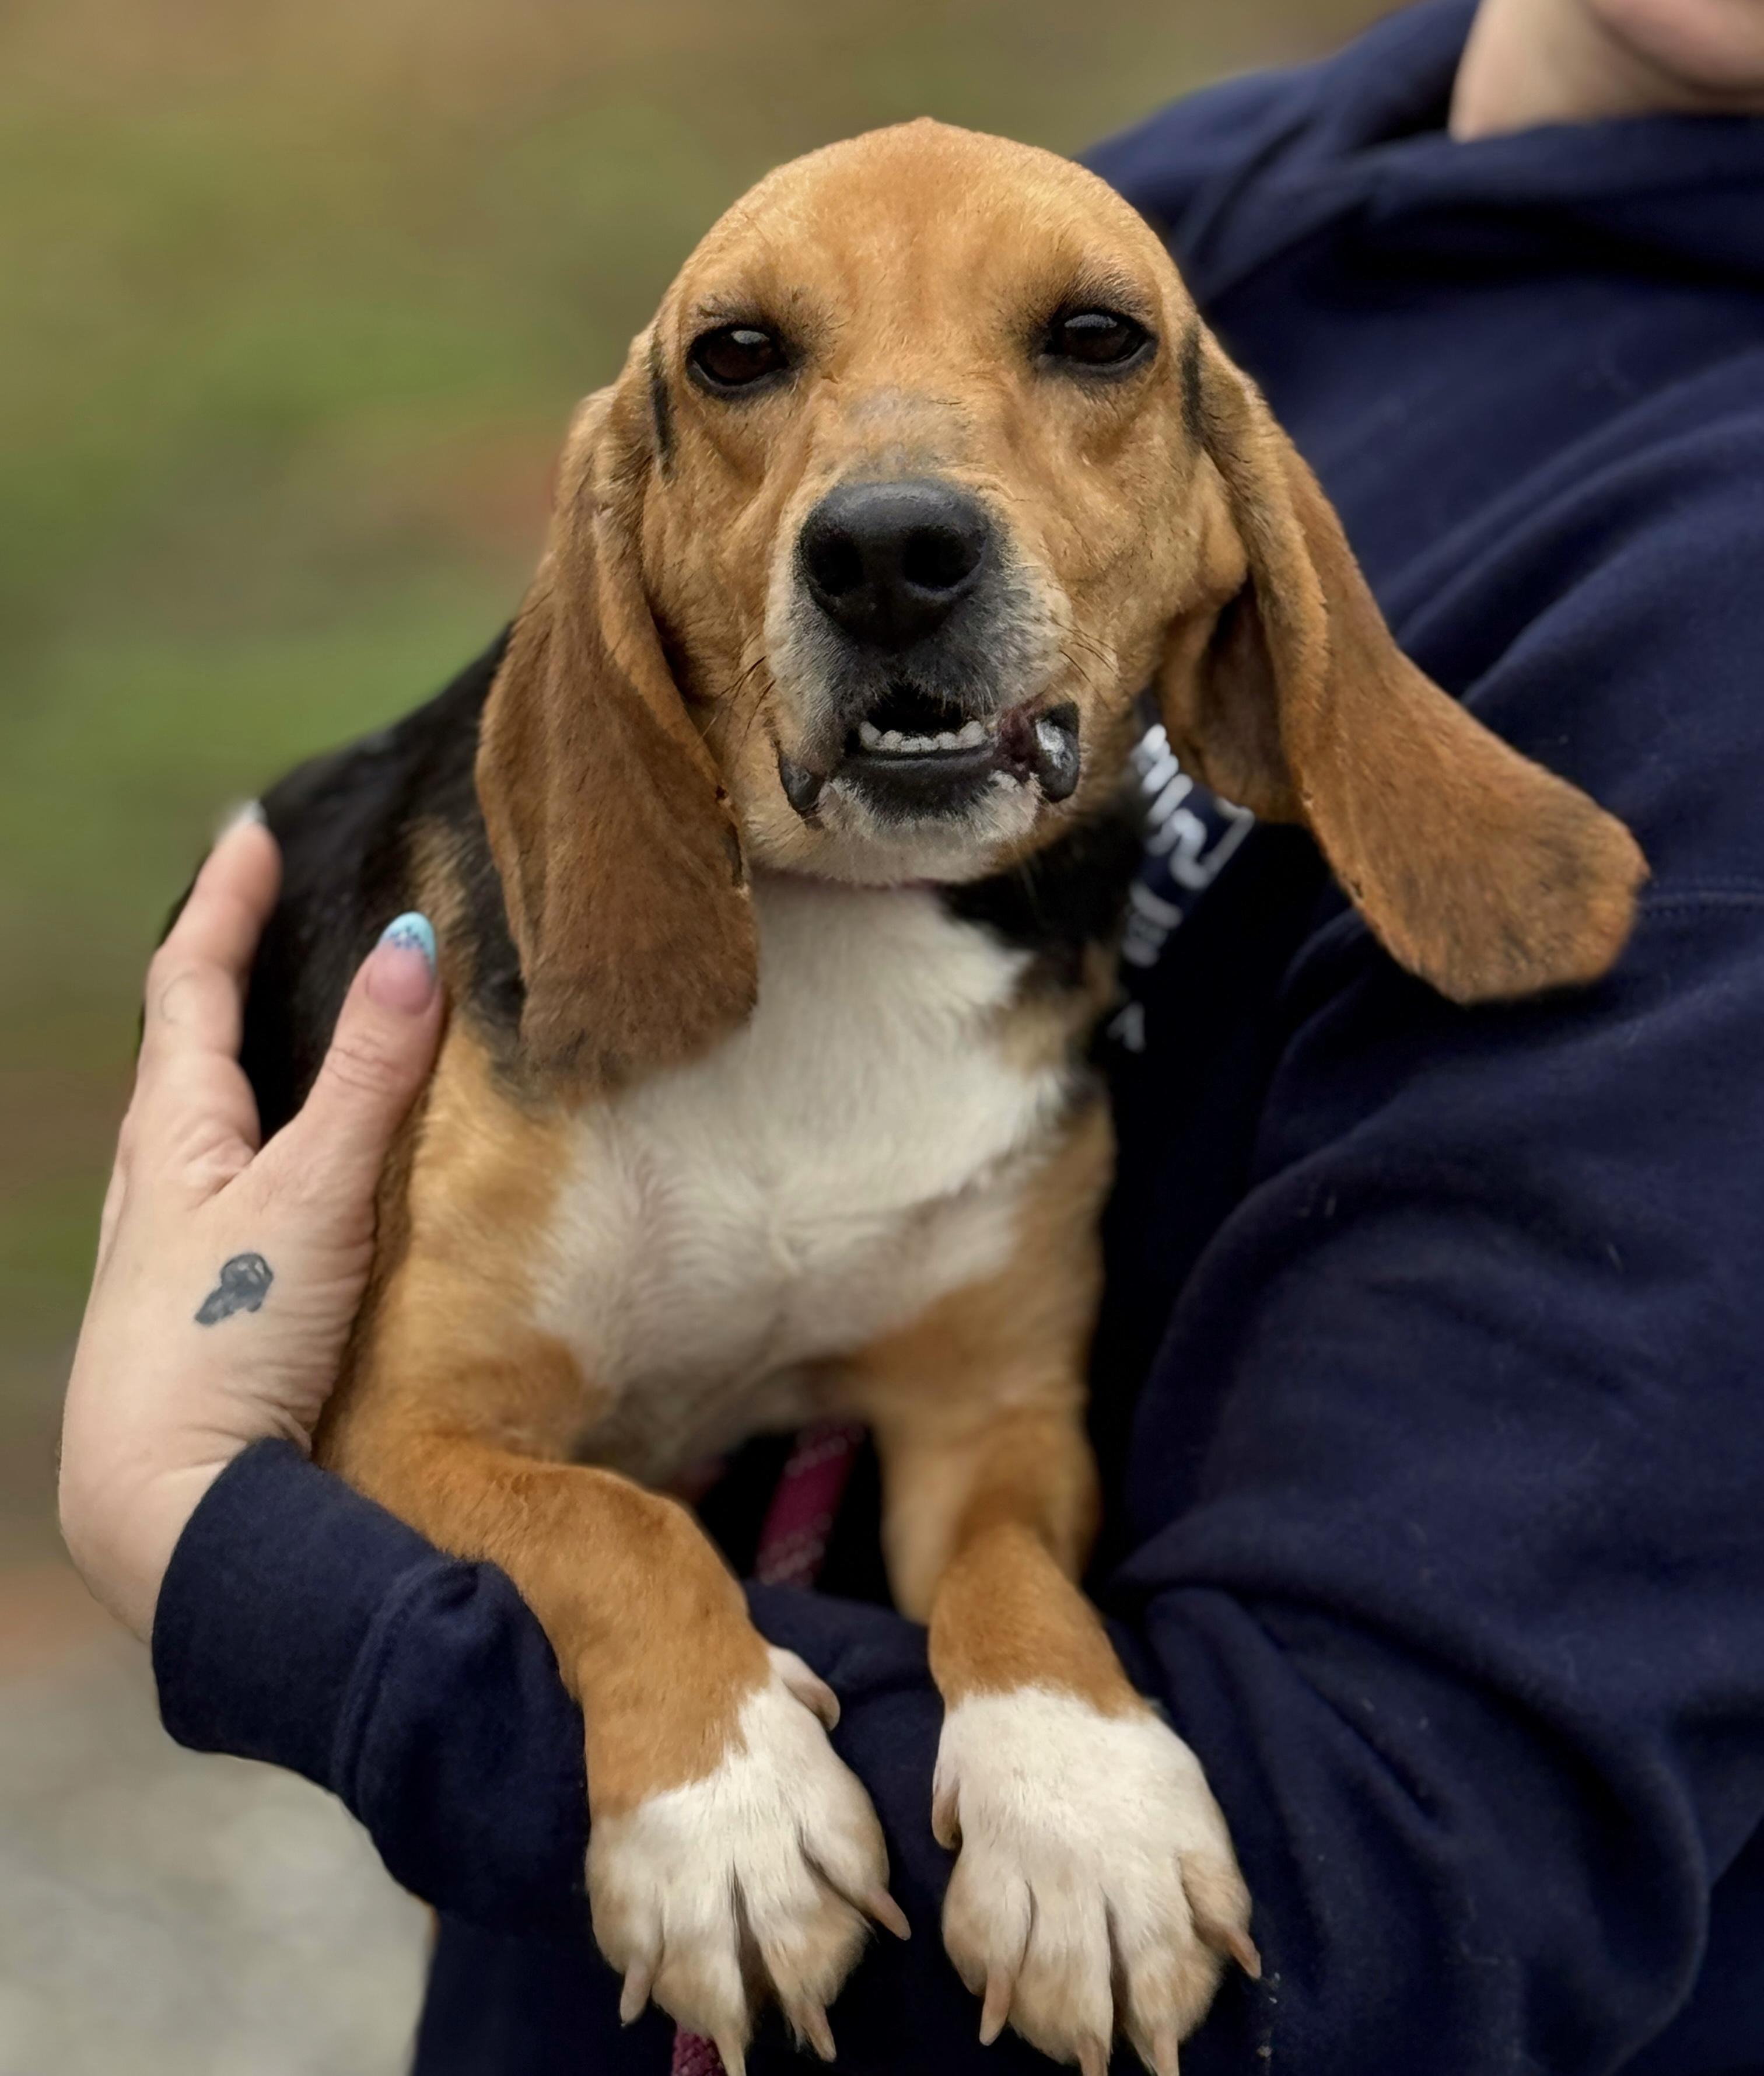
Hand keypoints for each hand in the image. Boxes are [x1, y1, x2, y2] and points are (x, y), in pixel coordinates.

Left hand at [59, 809, 445, 1640]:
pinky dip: (258, 1137)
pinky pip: (226, 1185)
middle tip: (265, 910)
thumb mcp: (312, 1195)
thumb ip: (372, 1077)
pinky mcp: (202, 1306)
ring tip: (285, 1023)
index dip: (227, 901)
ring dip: (237, 1056)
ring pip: (200, 1120)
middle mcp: (158, 1179)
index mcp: (173, 1133)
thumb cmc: (228, 1341)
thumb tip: (415, 942)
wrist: (175, 1507)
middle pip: (183, 1045)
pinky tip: (294, 1173)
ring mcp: (172, 1247)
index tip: (253, 828)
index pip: (192, 983)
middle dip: (223, 968)